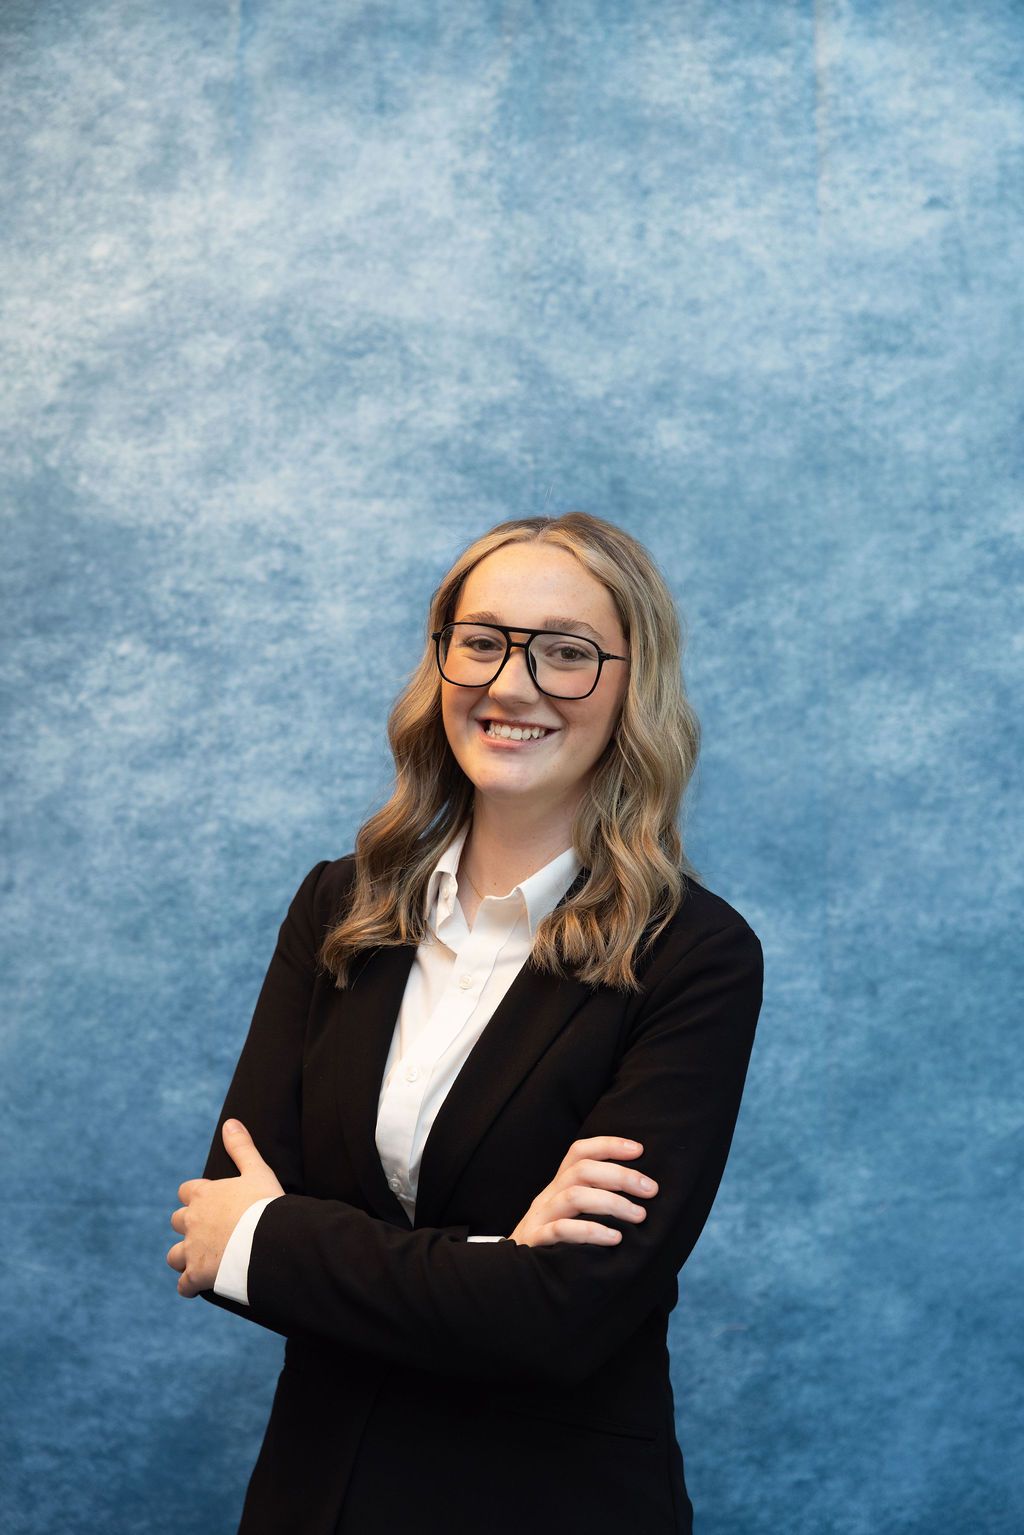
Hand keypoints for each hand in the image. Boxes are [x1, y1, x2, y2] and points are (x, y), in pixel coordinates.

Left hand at [166, 1119, 284, 1297]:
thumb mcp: (257, 1171)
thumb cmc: (265, 1204)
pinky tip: (199, 1286)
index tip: (210, 1202)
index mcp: (204, 1195)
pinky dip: (190, 1285)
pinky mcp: (197, 1275)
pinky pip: (184, 1285)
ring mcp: (192, 1249)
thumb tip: (230, 1122)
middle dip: (188, 1226)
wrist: (269, 1241)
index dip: (196, 1197)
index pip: (186, 1191)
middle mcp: (192, 1221)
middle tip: (209, 1231)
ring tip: (200, 1260)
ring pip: (174, 1255)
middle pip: (176, 1221)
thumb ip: (242, 1147)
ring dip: (184, 1257)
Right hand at [508, 1136, 658, 1247]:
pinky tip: (615, 1238)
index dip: (608, 1145)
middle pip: (582, 1171)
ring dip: (612, 1203)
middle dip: (621, 1176)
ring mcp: (540, 1218)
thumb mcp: (570, 1215)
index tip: (639, 1150)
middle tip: (651, 1189)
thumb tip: (640, 1191)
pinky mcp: (536, 1242)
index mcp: (559, 1185)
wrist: (515, 1275)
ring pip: (575, 1197)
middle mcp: (548, 1196)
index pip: (579, 1152)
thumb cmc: (555, 1243)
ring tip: (639, 1215)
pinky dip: (591, 1231)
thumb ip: (594, 1199)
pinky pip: (562, 1230)